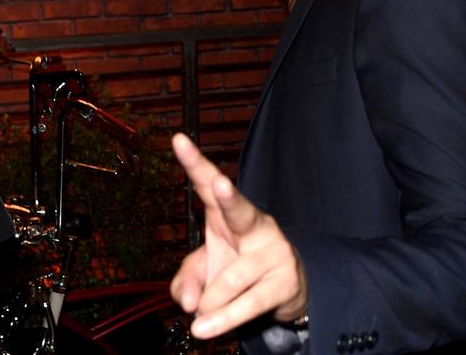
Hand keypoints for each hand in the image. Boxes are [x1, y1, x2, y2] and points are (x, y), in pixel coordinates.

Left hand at [170, 133, 306, 339]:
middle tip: (219, 185)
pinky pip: (248, 303)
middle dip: (227, 196)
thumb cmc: (239, 268)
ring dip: (211, 302)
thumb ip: (187, 280)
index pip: (208, 184)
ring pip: (233, 277)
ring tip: (198, 317)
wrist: (287, 289)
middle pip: (238, 208)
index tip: (177, 140)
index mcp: (227, 214)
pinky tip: (206, 326)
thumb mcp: (207, 271)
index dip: (193, 162)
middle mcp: (253, 224)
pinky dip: (223, 319)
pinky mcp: (284, 280)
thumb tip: (187, 301)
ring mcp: (272, 249)